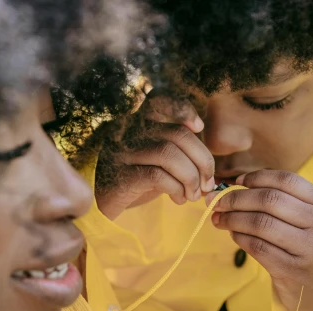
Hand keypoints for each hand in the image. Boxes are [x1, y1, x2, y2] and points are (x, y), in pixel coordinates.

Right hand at [95, 94, 214, 219]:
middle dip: (202, 160)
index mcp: (137, 122)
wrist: (103, 206)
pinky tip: (178, 199)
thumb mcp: (157, 161)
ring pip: (169, 154)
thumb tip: (208, 167)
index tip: (199, 127)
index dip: (183, 109)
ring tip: (193, 195)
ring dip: (190, 178)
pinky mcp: (120, 176)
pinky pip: (158, 176)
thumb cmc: (136, 182)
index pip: (159, 101)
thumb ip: (178, 152)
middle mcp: (127, 132)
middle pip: (177, 134)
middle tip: (207, 183)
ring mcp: (122, 152)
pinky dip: (176, 189)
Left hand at [206, 170, 312, 310]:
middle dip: (236, 198)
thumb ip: (286, 201)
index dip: (256, 178)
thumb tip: (237, 185)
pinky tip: (233, 235)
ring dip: (232, 219)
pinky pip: (257, 247)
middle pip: (269, 200)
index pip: (286, 180)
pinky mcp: (292, 271)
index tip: (236, 182)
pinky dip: (240, 238)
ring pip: (260, 223)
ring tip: (219, 218)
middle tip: (216, 201)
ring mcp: (308, 249)